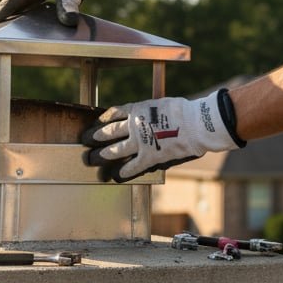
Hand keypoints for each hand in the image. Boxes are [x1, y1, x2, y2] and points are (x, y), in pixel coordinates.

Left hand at [81, 89, 245, 181]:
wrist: (198, 123)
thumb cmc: (184, 112)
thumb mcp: (160, 105)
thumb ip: (147, 113)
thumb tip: (138, 118)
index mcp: (138, 109)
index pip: (112, 114)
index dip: (100, 121)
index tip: (94, 125)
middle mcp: (134, 125)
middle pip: (108, 133)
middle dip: (93, 139)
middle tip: (85, 143)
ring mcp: (140, 142)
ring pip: (114, 151)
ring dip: (101, 156)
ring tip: (92, 160)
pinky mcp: (149, 157)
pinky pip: (131, 167)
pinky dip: (122, 172)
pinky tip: (114, 176)